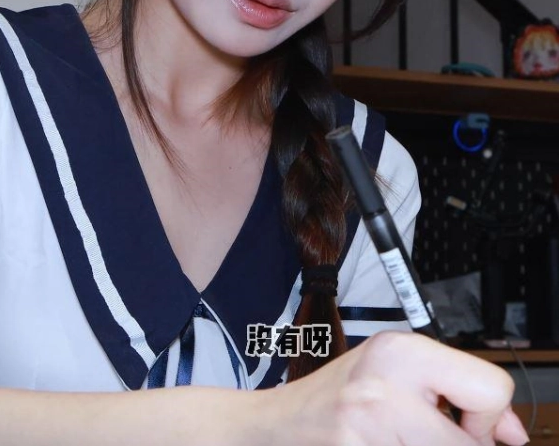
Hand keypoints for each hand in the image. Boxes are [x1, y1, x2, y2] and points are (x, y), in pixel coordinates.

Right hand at [250, 331, 528, 445]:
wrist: (275, 427)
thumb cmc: (334, 401)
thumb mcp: (394, 373)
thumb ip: (454, 390)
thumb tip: (511, 431)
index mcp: (399, 350)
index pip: (490, 389)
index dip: (486, 419)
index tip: (463, 424)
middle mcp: (386, 383)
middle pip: (472, 443)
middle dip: (459, 445)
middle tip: (423, 434)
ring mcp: (371, 425)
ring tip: (397, 439)